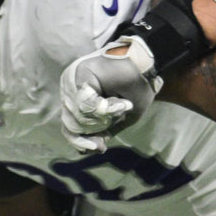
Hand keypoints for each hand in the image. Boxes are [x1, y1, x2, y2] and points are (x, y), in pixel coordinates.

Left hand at [60, 35, 161, 152]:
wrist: (146, 66)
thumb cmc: (135, 90)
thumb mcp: (119, 118)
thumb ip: (102, 132)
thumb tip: (86, 148)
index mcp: (76, 102)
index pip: (69, 128)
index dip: (81, 142)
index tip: (100, 147)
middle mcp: (69, 92)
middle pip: (72, 124)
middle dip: (97, 128)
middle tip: (116, 117)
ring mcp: (70, 82)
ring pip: (79, 115)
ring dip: (104, 117)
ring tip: (119, 104)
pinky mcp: (77, 75)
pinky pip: (86, 104)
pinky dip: (107, 108)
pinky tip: (119, 102)